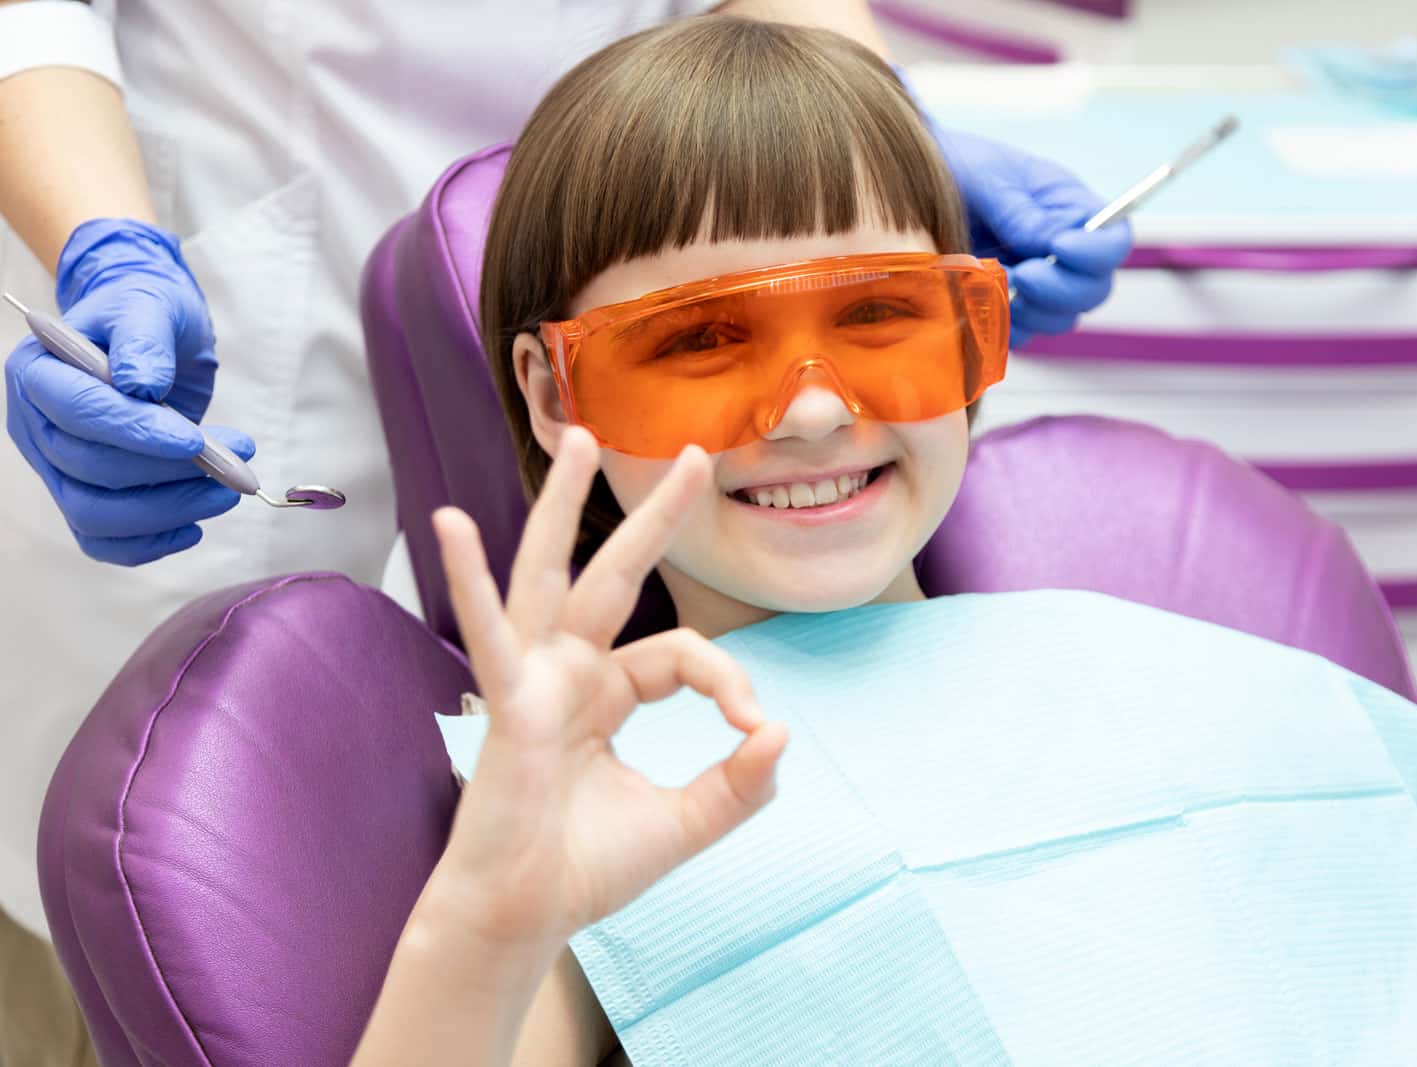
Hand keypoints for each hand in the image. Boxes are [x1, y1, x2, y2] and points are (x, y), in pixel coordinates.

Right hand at [5, 218, 252, 563]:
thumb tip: (141, 383)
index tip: (195, 441)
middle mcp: (36, 425)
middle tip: (237, 459)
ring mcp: (54, 467)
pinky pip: (102, 540)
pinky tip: (193, 525)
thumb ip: (144, 339)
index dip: (135, 432)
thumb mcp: (150, 307)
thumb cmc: (145, 315)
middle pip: (89, 469)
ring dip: (167, 511)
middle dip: (169, 472)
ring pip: (95, 513)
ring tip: (226, 490)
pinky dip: (148, 543)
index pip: (78, 412)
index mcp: (38, 372)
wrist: (149, 336)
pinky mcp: (81, 496)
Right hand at [429, 427, 788, 946]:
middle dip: (653, 515)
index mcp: (608, 692)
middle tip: (692, 454)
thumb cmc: (587, 868)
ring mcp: (534, 679)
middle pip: (615, 574)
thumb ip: (739, 784)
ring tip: (577, 439)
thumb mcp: (685, 823)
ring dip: (561, 505)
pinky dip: (469, 579)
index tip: (755, 731)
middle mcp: (570, 671)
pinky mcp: (507, 702)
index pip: (683, 653)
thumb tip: (782, 732)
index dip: (729, 683)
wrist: (525, 917)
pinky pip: (490, 632)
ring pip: (550, 574)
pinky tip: (451, 524)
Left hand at [931, 125, 1132, 348]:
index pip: (1113, 240)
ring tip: (997, 286)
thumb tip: (1050, 243)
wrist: (907, 187)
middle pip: (1093, 289)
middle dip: (1061, 290)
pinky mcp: (1005, 305)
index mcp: (1068, 208)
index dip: (1096, 252)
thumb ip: (1020, 212)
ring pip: (1061, 318)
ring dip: (1033, 312)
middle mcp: (1059, 250)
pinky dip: (1005, 327)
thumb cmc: (956, 167)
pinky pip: (1020, 333)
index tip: (1060, 248)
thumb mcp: (988, 179)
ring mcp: (1035, 282)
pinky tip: (981, 304)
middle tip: (1023, 274)